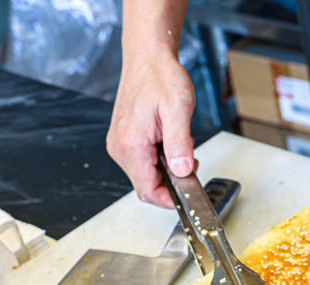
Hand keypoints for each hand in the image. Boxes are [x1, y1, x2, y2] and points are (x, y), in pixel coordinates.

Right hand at [107, 51, 194, 207]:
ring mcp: (120, 145)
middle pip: (146, 186)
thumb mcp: (178, 109)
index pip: (147, 191)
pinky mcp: (124, 141)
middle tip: (188, 159)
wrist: (147, 59)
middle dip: (171, 182)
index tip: (188, 196)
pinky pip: (142, 163)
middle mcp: (120, 148)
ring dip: (166, 170)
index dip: (169, 200)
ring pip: (145, 175)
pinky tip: (168, 141)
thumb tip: (183, 171)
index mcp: (131, 144)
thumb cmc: (161, 77)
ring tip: (178, 143)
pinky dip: (159, 160)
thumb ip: (179, 143)